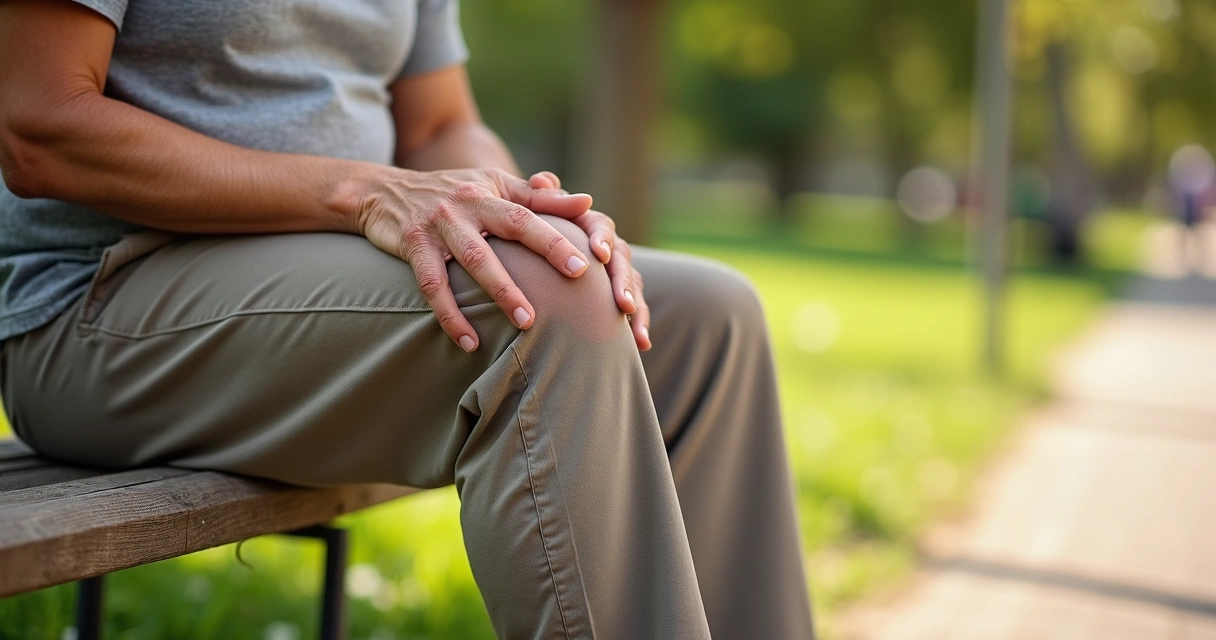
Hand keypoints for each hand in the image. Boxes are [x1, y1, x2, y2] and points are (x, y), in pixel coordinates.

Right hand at [355, 167, 594, 351]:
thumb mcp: (492, 185)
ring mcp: (439, 225)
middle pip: (513, 227)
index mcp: (491, 192)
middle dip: (545, 253)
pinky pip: (433, 286)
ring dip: (502, 292)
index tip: (587, 262)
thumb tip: (587, 203)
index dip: (560, 235)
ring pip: (475, 260)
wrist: (382, 192)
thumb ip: (538, 197)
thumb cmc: (452, 193)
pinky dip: (451, 316)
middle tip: (576, 281)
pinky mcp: (412, 246)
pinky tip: (469, 342)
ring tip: (527, 324)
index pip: (532, 212)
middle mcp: (468, 204)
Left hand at [528, 171, 650, 350]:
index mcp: (586, 224)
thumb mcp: (530, 209)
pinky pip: (632, 307)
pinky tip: (642, 345)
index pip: (601, 227)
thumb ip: (539, 198)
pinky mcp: (615, 293)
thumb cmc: (529, 225)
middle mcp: (607, 246)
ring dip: (637, 308)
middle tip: (621, 304)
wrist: (532, 245)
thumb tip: (542, 180)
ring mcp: (614, 270)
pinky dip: (639, 325)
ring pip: (632, 286)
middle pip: (623, 260)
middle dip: (623, 283)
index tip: (599, 254)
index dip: (602, 239)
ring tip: (636, 334)